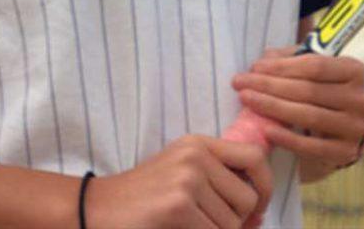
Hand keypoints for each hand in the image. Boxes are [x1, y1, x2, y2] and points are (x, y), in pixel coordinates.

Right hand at [85, 135, 271, 228]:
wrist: (98, 209)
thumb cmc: (143, 200)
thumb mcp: (182, 175)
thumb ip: (218, 182)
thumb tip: (260, 213)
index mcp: (199, 144)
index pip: (255, 156)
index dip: (265, 187)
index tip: (257, 210)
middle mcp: (196, 155)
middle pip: (248, 198)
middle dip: (238, 223)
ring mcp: (187, 178)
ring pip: (233, 222)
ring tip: (190, 228)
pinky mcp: (178, 204)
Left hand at [230, 47, 363, 178]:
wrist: (341, 134)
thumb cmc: (321, 94)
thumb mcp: (312, 72)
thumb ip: (291, 60)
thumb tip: (264, 59)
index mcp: (355, 71)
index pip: (315, 65)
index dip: (282, 66)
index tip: (254, 67)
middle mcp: (360, 99)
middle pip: (308, 90)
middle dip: (269, 85)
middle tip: (240, 83)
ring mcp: (355, 128)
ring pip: (308, 116)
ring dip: (272, 107)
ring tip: (247, 101)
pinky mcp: (345, 153)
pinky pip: (311, 146)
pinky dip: (286, 138)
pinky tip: (266, 130)